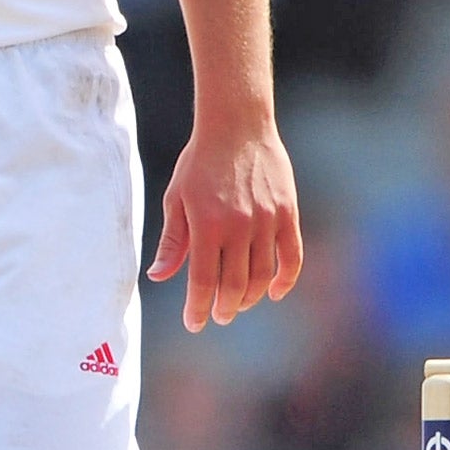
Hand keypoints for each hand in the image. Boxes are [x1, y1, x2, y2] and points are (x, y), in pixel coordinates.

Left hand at [146, 116, 301, 331]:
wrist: (236, 125)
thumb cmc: (199, 162)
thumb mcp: (176, 197)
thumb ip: (172, 241)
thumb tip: (157, 277)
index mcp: (206, 224)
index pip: (202, 281)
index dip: (198, 308)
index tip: (194, 324)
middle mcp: (238, 226)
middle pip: (234, 285)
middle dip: (225, 308)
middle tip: (219, 317)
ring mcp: (266, 221)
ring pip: (262, 275)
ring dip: (251, 297)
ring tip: (239, 304)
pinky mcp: (288, 214)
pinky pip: (292, 257)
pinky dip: (285, 280)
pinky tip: (273, 292)